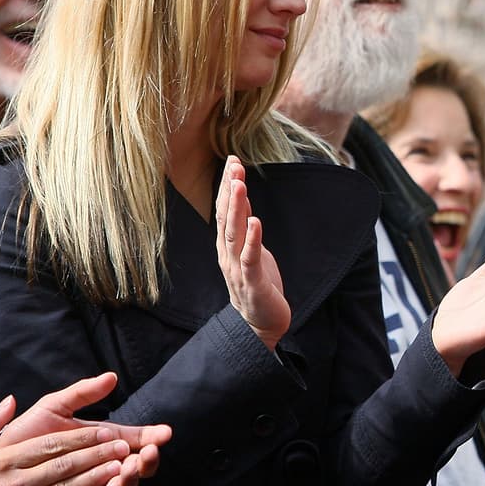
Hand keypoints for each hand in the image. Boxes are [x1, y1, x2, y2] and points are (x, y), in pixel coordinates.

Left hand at [0, 371, 171, 485]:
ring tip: (128, 469)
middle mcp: (104, 465)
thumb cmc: (25, 434)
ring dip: (132, 479)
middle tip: (147, 453)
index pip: (136, 439)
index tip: (164, 433)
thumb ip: (82, 393)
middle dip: (147, 460)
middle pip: (138, 466)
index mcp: (103, 441)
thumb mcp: (53, 407)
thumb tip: (111, 377)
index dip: (152, 436)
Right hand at [0, 376, 170, 485]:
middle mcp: (12, 485)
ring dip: (94, 480)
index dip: (81, 438)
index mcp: (2, 462)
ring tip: (120, 469)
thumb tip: (10, 400)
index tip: (106, 431)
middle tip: (123, 446)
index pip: (49, 446)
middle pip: (62, 466)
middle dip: (96, 455)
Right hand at [215, 155, 288, 349]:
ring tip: (239, 185)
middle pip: (225, 217)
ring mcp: (237, 268)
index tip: (232, 160)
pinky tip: (255, 222)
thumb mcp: (251, 249)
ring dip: (236, 208)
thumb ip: (244, 226)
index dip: (227, 185)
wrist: (259, 324)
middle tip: (233, 164)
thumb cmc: (256, 285)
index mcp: (228, 246)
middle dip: (229, 190)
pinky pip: (250, 258)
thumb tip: (242, 199)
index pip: (224, 210)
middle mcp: (228, 254)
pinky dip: (252, 240)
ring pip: (234, 234)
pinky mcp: (252, 282)